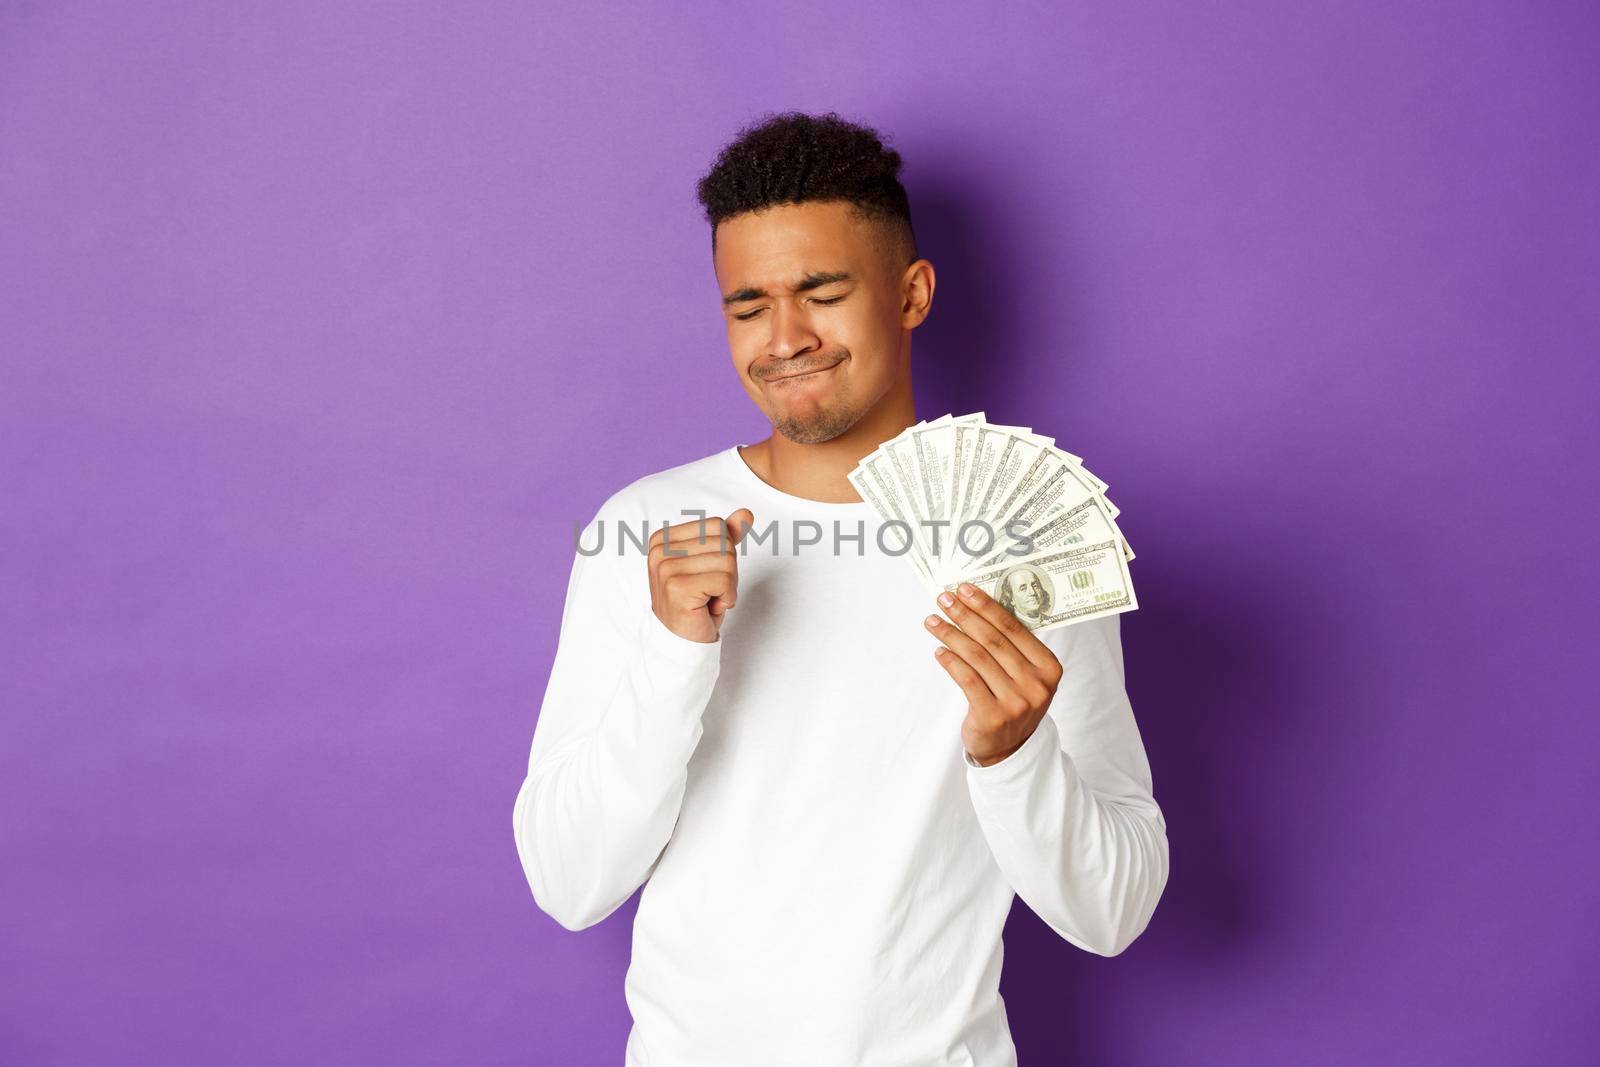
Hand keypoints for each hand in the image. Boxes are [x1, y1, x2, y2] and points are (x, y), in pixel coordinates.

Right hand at [648, 508, 754, 642]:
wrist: (682, 641)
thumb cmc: (697, 601)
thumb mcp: (712, 563)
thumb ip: (726, 537)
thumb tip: (745, 514)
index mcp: (663, 538)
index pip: (716, 525)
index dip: (724, 552)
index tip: (706, 574)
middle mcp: (659, 550)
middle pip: (723, 542)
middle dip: (728, 570)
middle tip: (709, 590)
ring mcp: (666, 568)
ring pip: (727, 561)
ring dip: (728, 585)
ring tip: (708, 598)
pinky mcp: (677, 587)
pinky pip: (724, 580)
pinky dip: (727, 598)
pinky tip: (709, 607)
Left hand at [925, 581, 1063, 765]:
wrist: (1009, 750)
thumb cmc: (1013, 702)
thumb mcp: (1024, 675)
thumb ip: (1011, 647)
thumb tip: (975, 605)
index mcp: (1049, 667)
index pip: (1014, 628)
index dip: (987, 606)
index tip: (965, 589)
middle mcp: (1036, 684)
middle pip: (994, 640)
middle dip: (965, 615)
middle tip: (944, 599)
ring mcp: (1016, 702)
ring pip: (978, 657)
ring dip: (951, 635)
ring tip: (933, 621)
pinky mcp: (993, 716)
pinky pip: (967, 680)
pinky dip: (951, 662)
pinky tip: (939, 651)